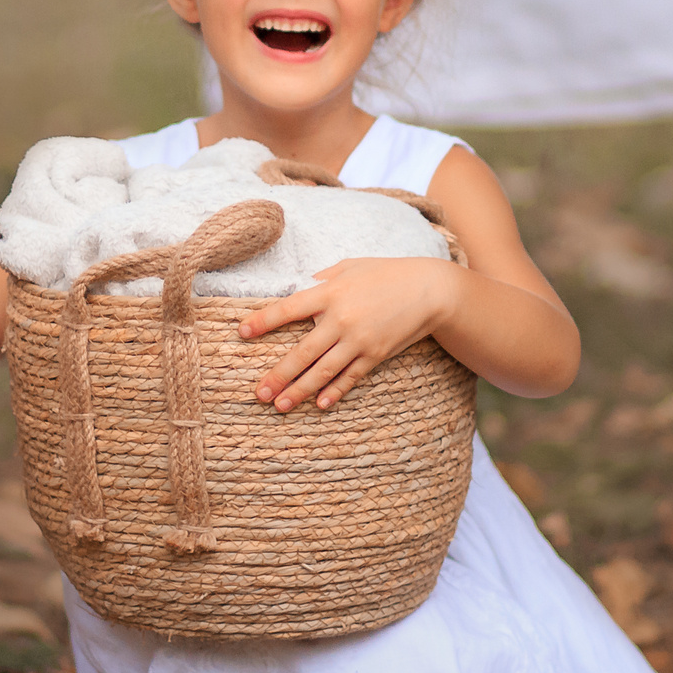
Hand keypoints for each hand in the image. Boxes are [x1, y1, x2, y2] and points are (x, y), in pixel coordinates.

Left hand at [238, 258, 458, 411]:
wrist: (430, 290)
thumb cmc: (387, 273)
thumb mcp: (351, 266)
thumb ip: (323, 279)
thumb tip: (299, 288)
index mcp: (330, 292)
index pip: (289, 309)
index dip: (263, 321)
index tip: (241, 332)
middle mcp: (341, 318)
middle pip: (302, 351)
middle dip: (278, 374)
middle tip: (258, 393)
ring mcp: (359, 340)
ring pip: (323, 371)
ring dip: (300, 390)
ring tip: (280, 405)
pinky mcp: (376, 354)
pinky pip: (351, 377)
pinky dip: (335, 392)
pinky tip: (320, 404)